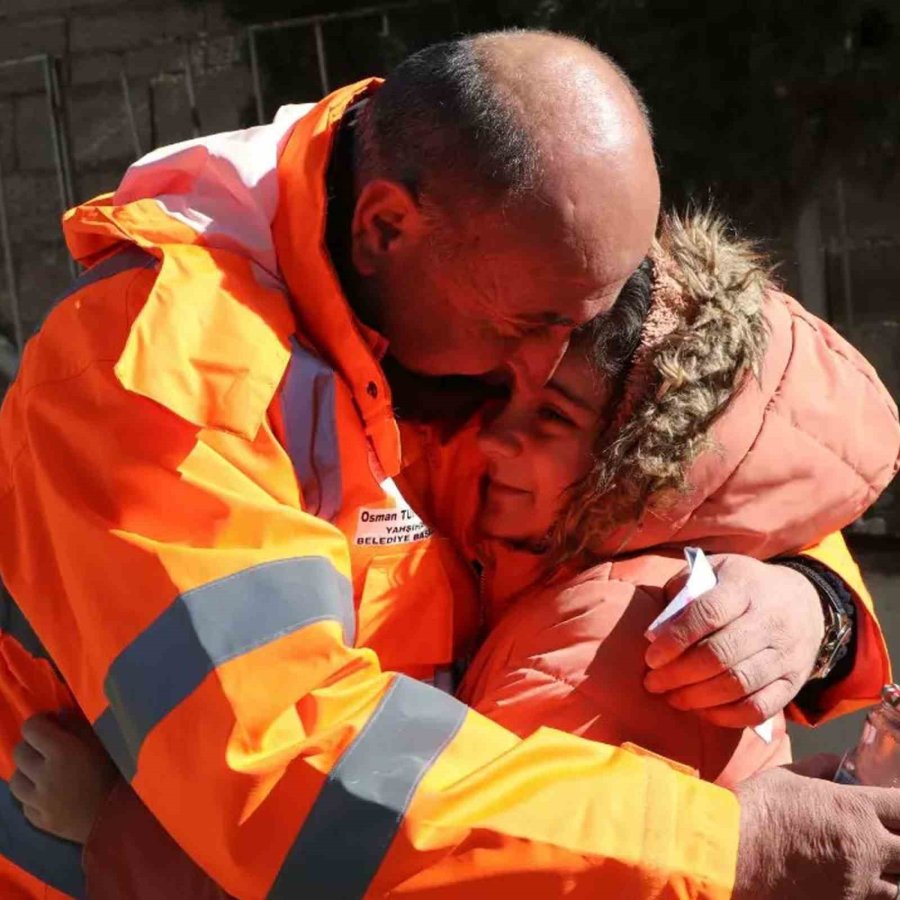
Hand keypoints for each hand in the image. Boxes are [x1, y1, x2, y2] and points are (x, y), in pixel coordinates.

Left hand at [10, 711, 118, 843]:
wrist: (122, 818)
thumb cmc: (119, 773)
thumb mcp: (103, 742)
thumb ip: (78, 726)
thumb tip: (58, 714)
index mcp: (62, 751)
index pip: (31, 728)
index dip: (39, 722)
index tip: (50, 723)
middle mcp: (44, 775)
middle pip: (19, 753)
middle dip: (31, 746)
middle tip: (47, 747)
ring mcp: (38, 802)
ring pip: (15, 780)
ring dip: (26, 772)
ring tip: (42, 772)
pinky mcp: (39, 822)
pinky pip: (25, 804)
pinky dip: (32, 796)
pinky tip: (47, 794)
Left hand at [644, 554, 824, 726]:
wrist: (804, 602)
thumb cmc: (741, 587)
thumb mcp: (714, 570)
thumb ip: (683, 590)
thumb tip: (656, 629)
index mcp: (744, 586)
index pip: (708, 613)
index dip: (676, 638)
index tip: (651, 658)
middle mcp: (769, 620)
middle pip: (721, 654)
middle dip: (679, 674)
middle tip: (652, 683)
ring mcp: (785, 653)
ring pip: (739, 684)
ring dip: (698, 697)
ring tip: (673, 698)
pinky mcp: (794, 682)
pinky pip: (760, 708)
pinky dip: (728, 716)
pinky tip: (703, 711)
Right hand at [733, 755, 899, 899]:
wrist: (730, 854)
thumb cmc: (756, 810)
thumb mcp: (786, 776)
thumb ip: (818, 768)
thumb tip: (836, 762)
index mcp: (855, 810)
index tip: (896, 805)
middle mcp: (865, 848)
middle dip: (899, 841)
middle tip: (885, 835)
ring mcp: (856, 883)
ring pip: (898, 886)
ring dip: (890, 872)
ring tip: (871, 862)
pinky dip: (869, 892)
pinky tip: (850, 880)